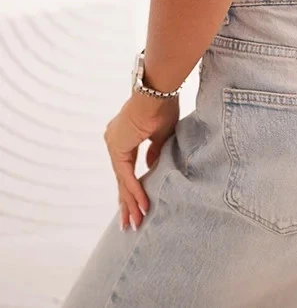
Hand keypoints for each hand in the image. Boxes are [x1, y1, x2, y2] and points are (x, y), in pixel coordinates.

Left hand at [103, 93, 179, 232]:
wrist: (156, 91)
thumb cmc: (162, 105)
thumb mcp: (161, 133)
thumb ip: (154, 151)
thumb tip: (150, 166)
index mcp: (124, 135)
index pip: (127, 169)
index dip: (133, 188)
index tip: (138, 206)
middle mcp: (115, 140)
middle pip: (122, 179)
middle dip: (128, 203)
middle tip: (131, 224)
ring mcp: (114, 144)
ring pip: (123, 180)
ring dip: (131, 202)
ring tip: (135, 222)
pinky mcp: (118, 148)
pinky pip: (127, 175)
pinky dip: (135, 190)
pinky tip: (141, 205)